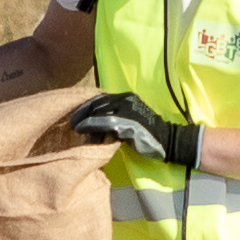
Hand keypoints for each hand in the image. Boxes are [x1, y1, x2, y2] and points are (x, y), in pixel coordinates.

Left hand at [67, 93, 196, 168]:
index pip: (100, 98)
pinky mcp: (128, 122)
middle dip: (82, 112)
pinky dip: (92, 125)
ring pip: (99, 111)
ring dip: (84, 119)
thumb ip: (115, 119)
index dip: (86, 106)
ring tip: (73, 127)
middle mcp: (126, 100)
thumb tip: (96, 125)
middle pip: (97, 103)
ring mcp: (127, 110)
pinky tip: (83, 130)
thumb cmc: (149, 134)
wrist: (169, 141)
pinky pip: (105, 122)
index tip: (75, 115)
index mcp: (126, 97)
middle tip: (70, 122)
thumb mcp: (131, 121)